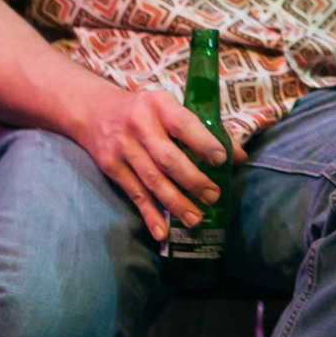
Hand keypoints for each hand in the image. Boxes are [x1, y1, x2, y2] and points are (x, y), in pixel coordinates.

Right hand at [74, 86, 245, 240]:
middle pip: (168, 158)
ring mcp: (123, 147)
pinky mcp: (111, 166)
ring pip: (152, 180)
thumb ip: (204, 130)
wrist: (95, 112)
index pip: (184, 124)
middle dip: (193, 180)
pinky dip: (149, 214)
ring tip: (195, 219)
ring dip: (176, 203)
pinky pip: (135, 194)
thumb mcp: (171, 108)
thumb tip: (239, 157)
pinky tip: (162, 232)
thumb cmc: (147, 111)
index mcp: (160, 104)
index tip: (221, 160)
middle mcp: (139, 124)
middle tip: (212, 196)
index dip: (203, 143)